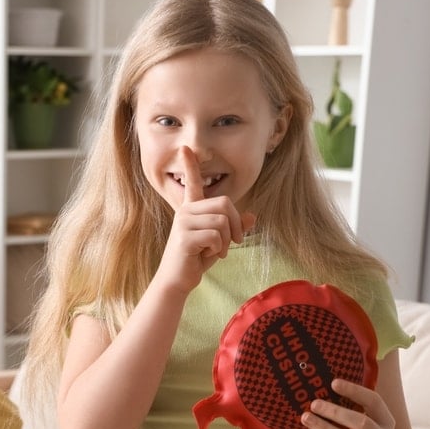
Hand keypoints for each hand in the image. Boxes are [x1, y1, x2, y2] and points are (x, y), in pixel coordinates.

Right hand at [158, 147, 255, 293]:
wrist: (177, 280)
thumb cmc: (196, 259)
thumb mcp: (219, 242)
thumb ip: (233, 227)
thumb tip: (253, 216)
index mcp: (191, 209)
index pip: (192, 183)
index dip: (190, 165)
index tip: (184, 148)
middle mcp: (185, 211)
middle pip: (224, 203)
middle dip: (235, 224)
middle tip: (235, 241)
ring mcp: (183, 223)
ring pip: (222, 220)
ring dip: (227, 240)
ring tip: (217, 251)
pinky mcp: (184, 237)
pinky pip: (216, 235)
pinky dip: (219, 248)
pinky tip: (209, 255)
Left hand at [302, 378, 395, 428]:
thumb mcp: (364, 423)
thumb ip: (351, 407)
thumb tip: (321, 385)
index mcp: (387, 422)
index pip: (374, 402)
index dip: (355, 391)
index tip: (333, 383)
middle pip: (362, 423)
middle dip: (336, 412)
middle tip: (314, 404)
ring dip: (324, 427)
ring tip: (306, 417)